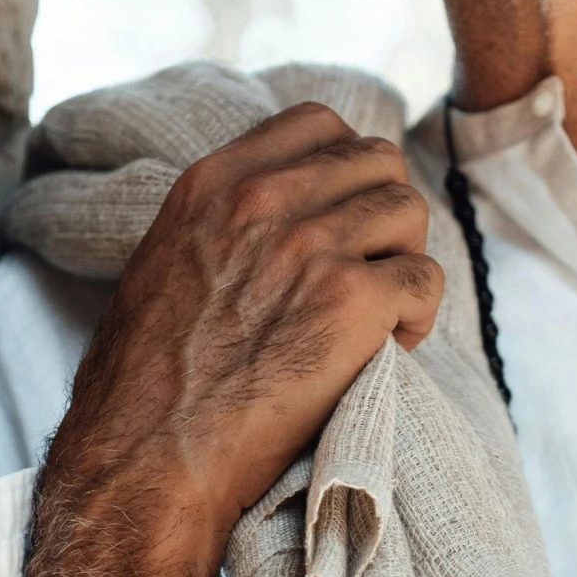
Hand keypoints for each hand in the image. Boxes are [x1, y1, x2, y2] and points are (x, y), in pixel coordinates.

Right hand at [41, 101, 443, 576]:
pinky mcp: (351, 302)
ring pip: (409, 213)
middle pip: (379, 162)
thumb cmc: (150, 384)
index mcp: (215, 184)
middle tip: (373, 275)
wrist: (151, 451)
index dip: (348, 170)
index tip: (345, 219)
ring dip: (406, 264)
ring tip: (383, 317)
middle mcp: (265, 200)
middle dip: (387, 217)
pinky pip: (426, 280)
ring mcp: (312, 246)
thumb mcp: (164, 264)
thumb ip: (221, 226)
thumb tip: (271, 228)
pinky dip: (420, 316)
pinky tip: (391, 347)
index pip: (318, 125)